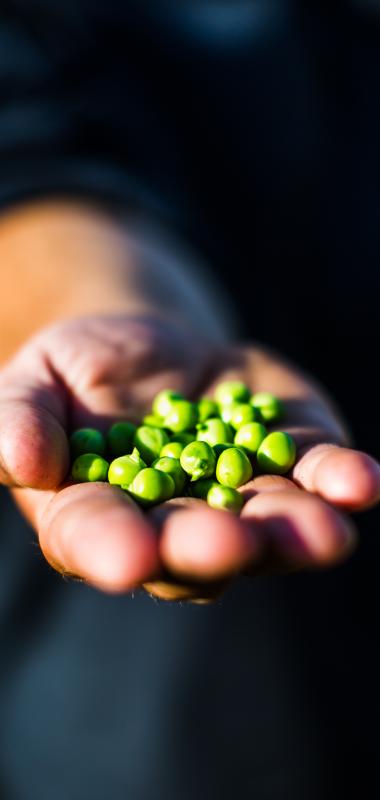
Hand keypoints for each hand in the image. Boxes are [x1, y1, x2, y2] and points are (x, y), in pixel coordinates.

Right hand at [1, 315, 378, 602]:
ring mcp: (239, 499)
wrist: (152, 347)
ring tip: (325, 531)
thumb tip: (23, 462)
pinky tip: (359, 481)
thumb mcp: (32, 380)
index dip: (111, 549)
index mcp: (98, 515)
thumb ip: (19, 418)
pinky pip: (317, 477)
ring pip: (269, 528)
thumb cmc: (77, 372)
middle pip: (192, 549)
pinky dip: (340, 481)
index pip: (97, 539)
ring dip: (296, 532)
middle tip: (232, 545)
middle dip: (213, 547)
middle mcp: (173, 525)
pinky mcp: (290, 460)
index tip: (127, 557)